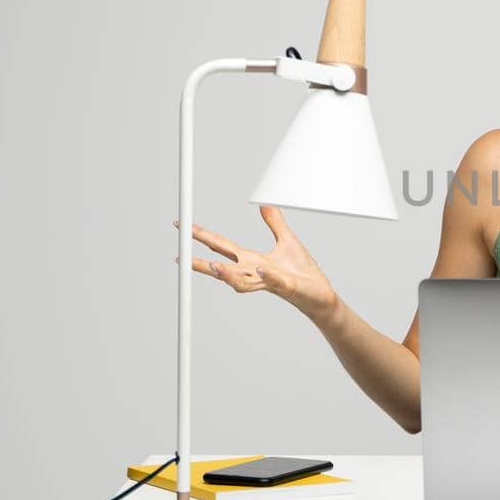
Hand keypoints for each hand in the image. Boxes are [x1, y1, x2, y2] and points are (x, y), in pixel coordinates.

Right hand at [174, 205, 338, 321]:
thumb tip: (264, 205)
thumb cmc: (302, 271)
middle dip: (201, 261)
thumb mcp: (287, 240)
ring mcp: (269, 281)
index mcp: (252, 259)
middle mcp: (255, 272)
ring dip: (227, 274)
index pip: (222, 246)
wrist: (320, 294)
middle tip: (180, 256)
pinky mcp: (287, 286)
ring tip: (212, 266)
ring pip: (242, 280)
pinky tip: (261, 269)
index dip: (201, 236)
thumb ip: (275, 223)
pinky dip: (267, 276)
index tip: (183, 226)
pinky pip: (275, 280)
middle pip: (223, 266)